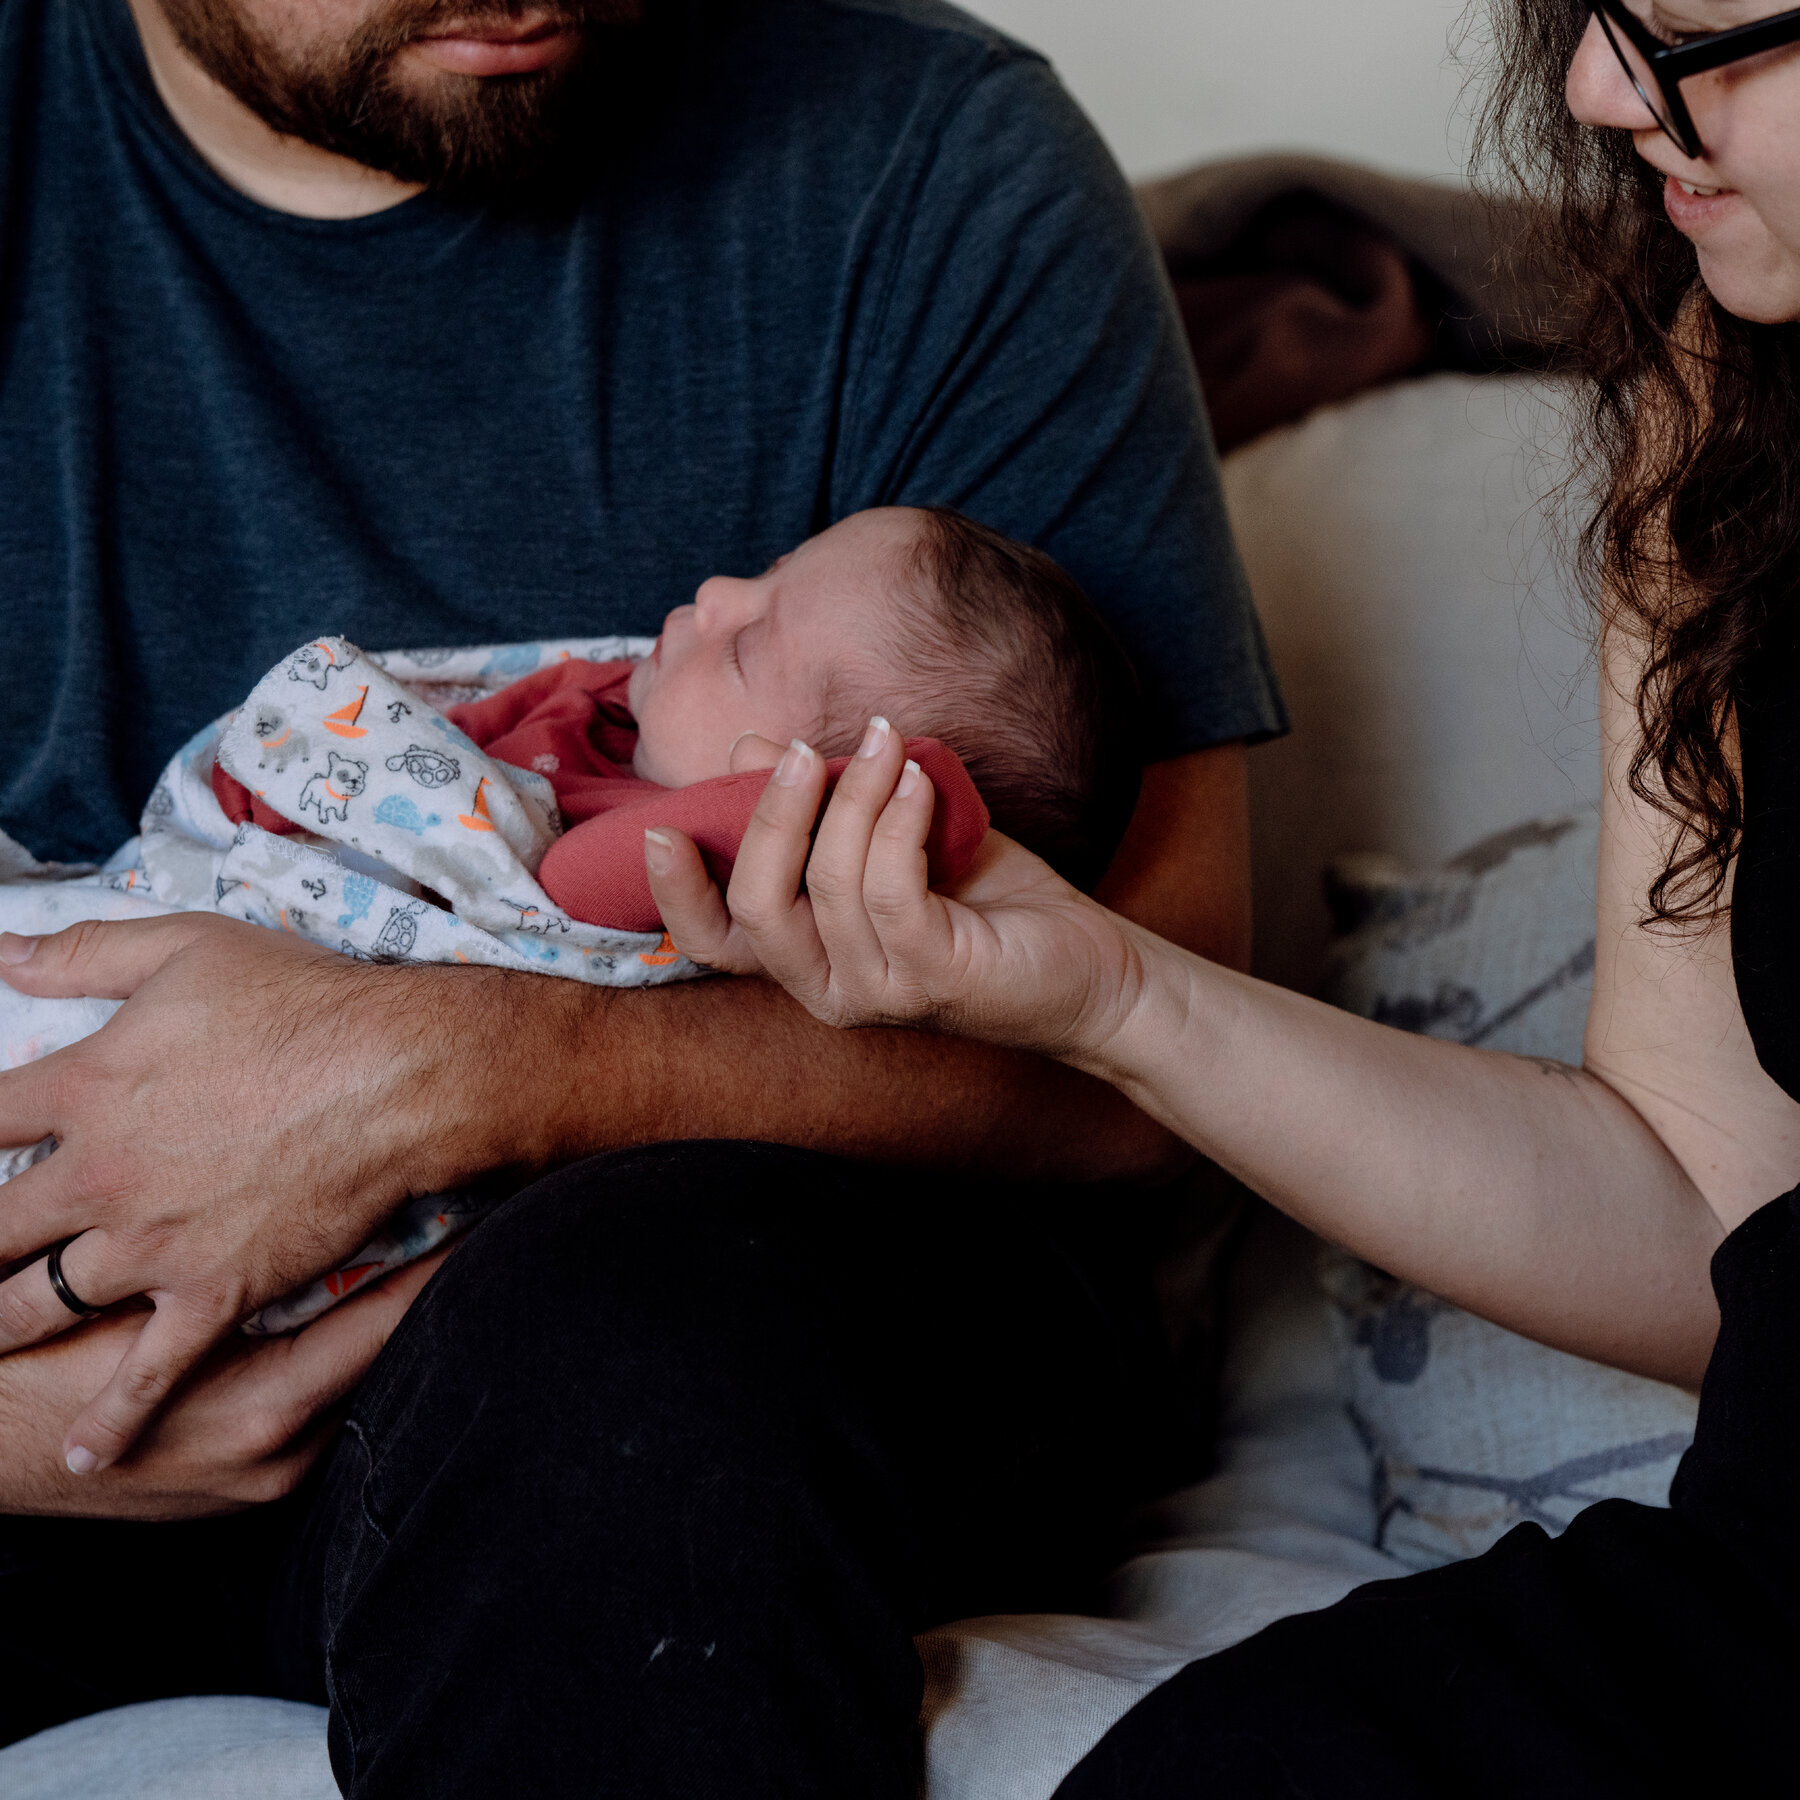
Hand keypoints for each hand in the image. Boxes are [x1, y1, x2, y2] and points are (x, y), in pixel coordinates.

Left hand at [0, 916, 506, 1472]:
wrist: (398, 1073)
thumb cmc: (302, 1002)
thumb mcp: (188, 948)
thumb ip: (87, 952)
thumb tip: (3, 951)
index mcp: (85, 1085)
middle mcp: (98, 1174)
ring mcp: (152, 1243)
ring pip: (38, 1307)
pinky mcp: (214, 1290)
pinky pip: (148, 1373)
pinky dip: (111, 1420)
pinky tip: (81, 1455)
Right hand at [644, 718, 1149, 1063]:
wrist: (1086, 963)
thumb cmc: (987, 901)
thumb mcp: (894, 839)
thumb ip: (825, 805)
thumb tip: (755, 747)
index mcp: (807, 959)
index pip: (714, 942)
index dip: (672, 893)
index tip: (658, 828)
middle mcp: (828, 990)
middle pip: (755, 907)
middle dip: (770, 815)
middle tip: (803, 749)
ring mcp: (879, 992)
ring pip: (828, 883)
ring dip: (853, 796)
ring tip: (888, 744)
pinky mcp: (933, 979)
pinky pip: (890, 889)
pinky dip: (898, 821)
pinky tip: (923, 781)